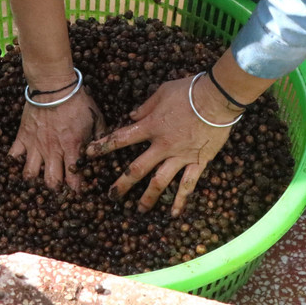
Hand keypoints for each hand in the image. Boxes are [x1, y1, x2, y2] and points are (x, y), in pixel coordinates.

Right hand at [9, 88, 106, 191]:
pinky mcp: (23, 136)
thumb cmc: (78, 101)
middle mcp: (53, 151)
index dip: (75, 189)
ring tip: (38, 177)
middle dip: (55, 188)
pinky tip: (20, 162)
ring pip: (30, 174)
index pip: (74, 179)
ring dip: (34, 179)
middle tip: (58, 186)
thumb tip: (103, 150)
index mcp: (72, 148)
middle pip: (51, 182)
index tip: (76, 191)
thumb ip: (100, 137)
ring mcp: (36, 145)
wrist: (55, 86)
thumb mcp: (96, 118)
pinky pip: (13, 156)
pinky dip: (14, 162)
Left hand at [85, 73, 241, 216]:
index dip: (103, 146)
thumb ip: (146, 106)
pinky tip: (173, 214)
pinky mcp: (198, 162)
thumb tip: (132, 116)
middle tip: (111, 196)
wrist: (216, 98)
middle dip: (122, 183)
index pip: (121, 139)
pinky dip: (181, 200)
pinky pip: (188, 185)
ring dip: (148, 197)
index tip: (89, 154)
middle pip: (136, 168)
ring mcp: (179, 156)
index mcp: (151, 127)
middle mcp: (162, 145)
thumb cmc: (189, 91)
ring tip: (140, 210)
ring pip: (159, 182)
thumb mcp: (162, 92)